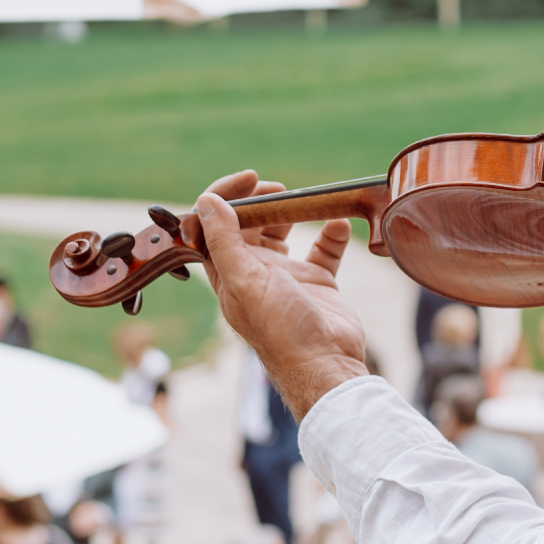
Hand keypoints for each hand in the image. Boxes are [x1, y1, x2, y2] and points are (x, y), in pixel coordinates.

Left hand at [191, 171, 370, 416]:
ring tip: (303, 200)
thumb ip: (223, 241)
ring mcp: (285, 277)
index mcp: (228, 273)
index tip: (250, 179)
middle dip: (259, 200)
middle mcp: (253, 273)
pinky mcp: (316, 282)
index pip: (213, 225)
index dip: (225, 197)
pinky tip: (337, 224)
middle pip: (247, 224)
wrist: (326, 364)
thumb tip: (206, 201)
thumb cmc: (281, 329)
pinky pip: (323, 250)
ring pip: (281, 232)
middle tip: (277, 188)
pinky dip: (330, 234)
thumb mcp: (245, 281)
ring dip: (290, 212)